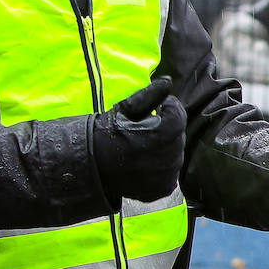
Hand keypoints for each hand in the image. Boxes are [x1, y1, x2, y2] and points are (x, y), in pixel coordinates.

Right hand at [93, 77, 186, 204]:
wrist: (90, 167)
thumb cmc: (106, 134)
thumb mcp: (124, 110)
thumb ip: (150, 95)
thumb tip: (169, 80)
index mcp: (161, 135)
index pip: (178, 114)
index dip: (168, 107)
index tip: (155, 107)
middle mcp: (168, 158)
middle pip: (179, 134)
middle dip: (167, 126)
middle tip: (146, 127)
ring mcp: (167, 175)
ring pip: (177, 152)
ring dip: (166, 145)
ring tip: (144, 144)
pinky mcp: (164, 187)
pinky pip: (172, 170)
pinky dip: (163, 163)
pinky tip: (146, 159)